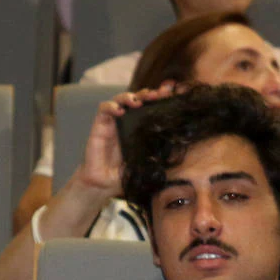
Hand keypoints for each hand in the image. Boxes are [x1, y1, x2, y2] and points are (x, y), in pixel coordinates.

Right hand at [73, 82, 176, 196]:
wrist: (104, 184)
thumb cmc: (125, 174)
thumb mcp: (147, 163)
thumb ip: (159, 153)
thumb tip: (180, 147)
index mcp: (140, 128)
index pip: (150, 108)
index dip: (159, 100)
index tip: (170, 96)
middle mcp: (127, 122)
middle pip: (137, 99)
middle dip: (147, 94)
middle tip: (156, 95)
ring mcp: (113, 122)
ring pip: (120, 99)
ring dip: (129, 96)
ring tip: (137, 101)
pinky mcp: (100, 126)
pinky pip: (104, 109)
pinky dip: (111, 106)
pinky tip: (119, 111)